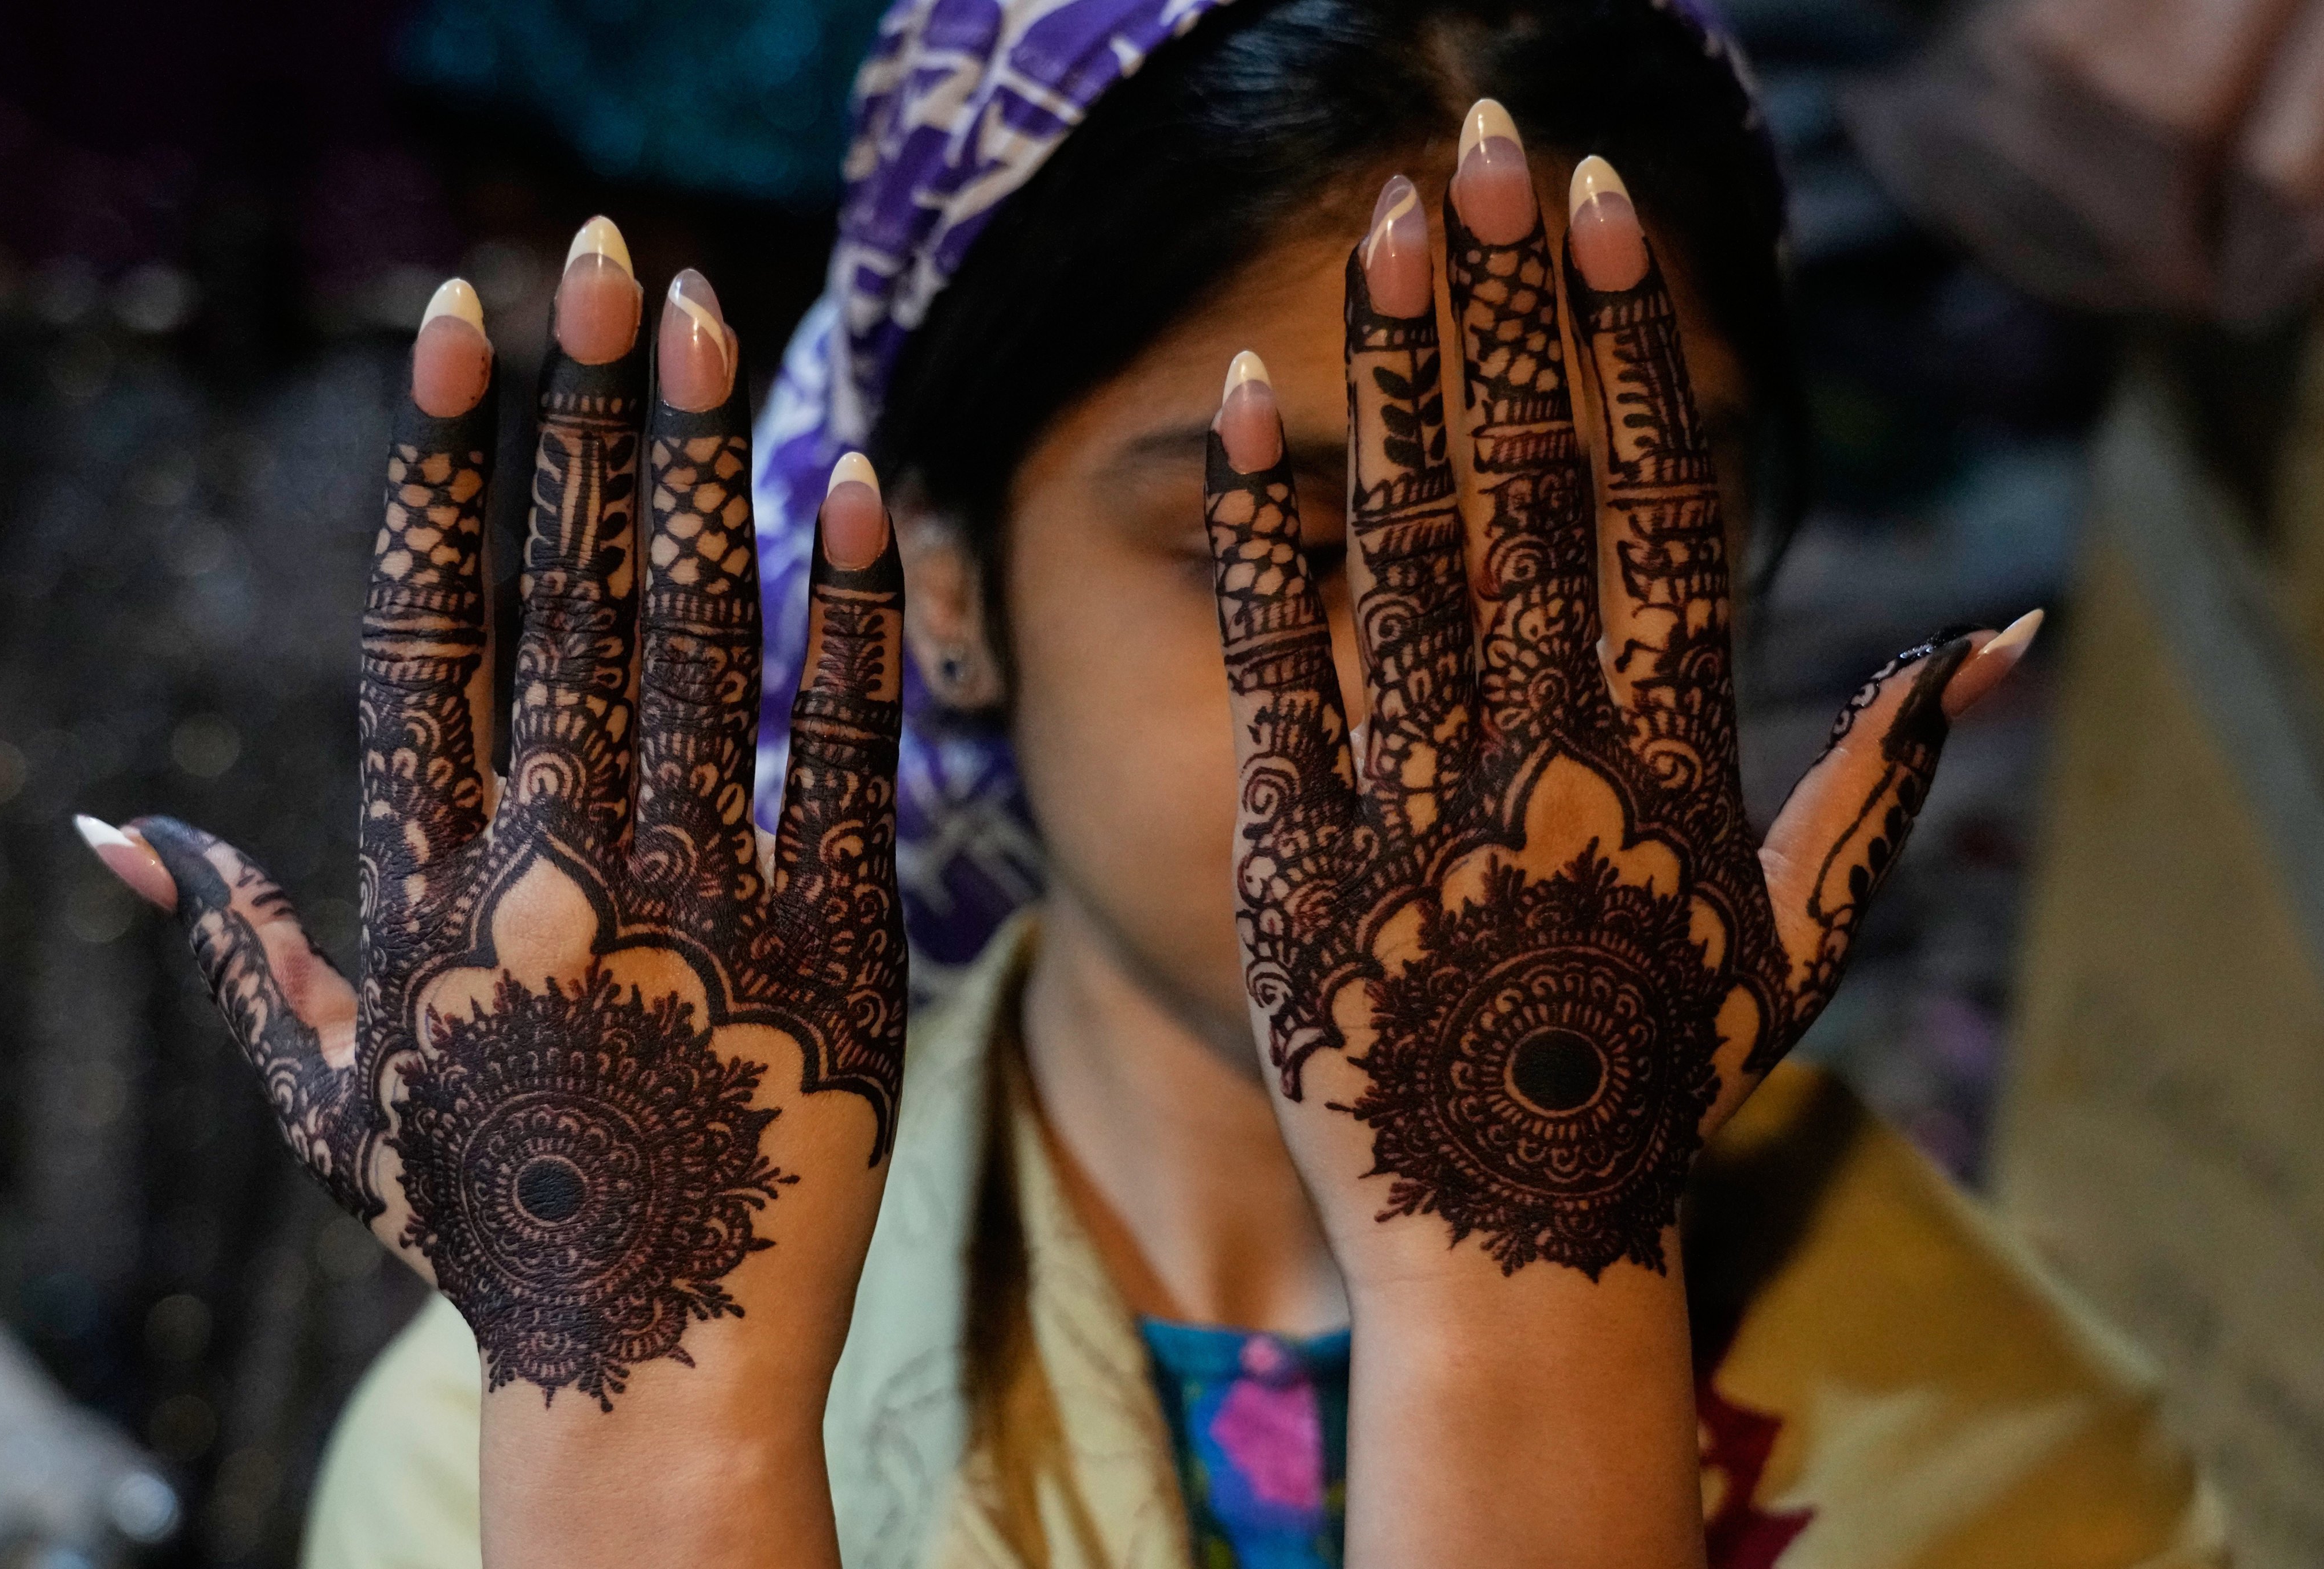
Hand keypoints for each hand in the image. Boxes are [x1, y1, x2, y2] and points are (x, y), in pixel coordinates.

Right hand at [83, 222, 905, 1421]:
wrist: (650, 1373)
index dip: (449, 463)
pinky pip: (845, 746)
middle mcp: (547, 873)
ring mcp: (697, 906)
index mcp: (422, 890)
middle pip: (569, 597)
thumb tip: (110, 835)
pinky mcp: (833, 947)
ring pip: (700, 640)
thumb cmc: (489, 1224)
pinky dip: (853, 613)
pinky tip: (860, 489)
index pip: (425, 627)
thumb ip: (235, 949)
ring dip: (708, 467)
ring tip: (720, 320)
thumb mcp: (331, 1095)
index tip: (469, 322)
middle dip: (593, 414)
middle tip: (616, 257)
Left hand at [1203, 117, 2033, 1286]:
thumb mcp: (1795, 944)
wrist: (1513, 1247)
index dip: (1629, 338)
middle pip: (1530, 484)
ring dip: (1395, 372)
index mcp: (1673, 758)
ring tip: (1381, 223)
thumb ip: (1877, 783)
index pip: (1660, 497)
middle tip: (1478, 143)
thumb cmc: (1656, 1088)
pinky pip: (1272, 664)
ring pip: (1407, 543)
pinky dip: (1259, 526)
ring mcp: (1417, 798)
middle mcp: (1550, 753)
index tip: (1599, 205)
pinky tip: (1242, 393)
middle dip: (1508, 304)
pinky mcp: (1294, 852)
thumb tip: (1991, 644)